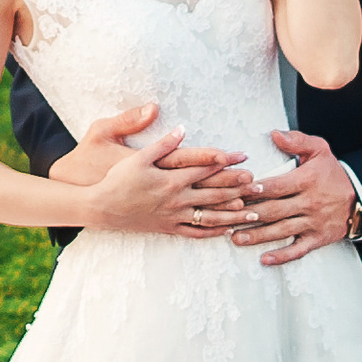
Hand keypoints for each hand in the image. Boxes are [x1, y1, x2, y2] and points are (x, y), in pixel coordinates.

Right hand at [80, 117, 262, 240]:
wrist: (100, 208)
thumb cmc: (116, 180)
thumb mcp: (137, 156)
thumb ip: (162, 144)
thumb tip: (182, 129)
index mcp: (171, 178)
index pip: (205, 168)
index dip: (227, 162)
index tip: (245, 159)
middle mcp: (177, 198)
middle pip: (214, 192)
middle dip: (239, 188)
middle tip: (261, 186)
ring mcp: (174, 215)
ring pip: (210, 216)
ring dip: (234, 214)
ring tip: (254, 213)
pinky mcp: (168, 227)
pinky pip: (195, 232)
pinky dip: (213, 232)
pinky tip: (228, 230)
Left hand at [234, 129, 361, 267]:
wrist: (359, 198)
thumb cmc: (332, 173)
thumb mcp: (320, 149)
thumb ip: (297, 140)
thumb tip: (274, 134)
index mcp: (307, 180)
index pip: (277, 186)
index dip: (256, 190)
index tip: (236, 192)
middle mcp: (309, 203)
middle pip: (274, 210)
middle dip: (249, 214)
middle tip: (227, 216)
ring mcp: (313, 223)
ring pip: (281, 231)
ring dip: (257, 236)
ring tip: (236, 237)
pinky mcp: (317, 238)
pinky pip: (298, 250)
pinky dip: (281, 256)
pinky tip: (265, 259)